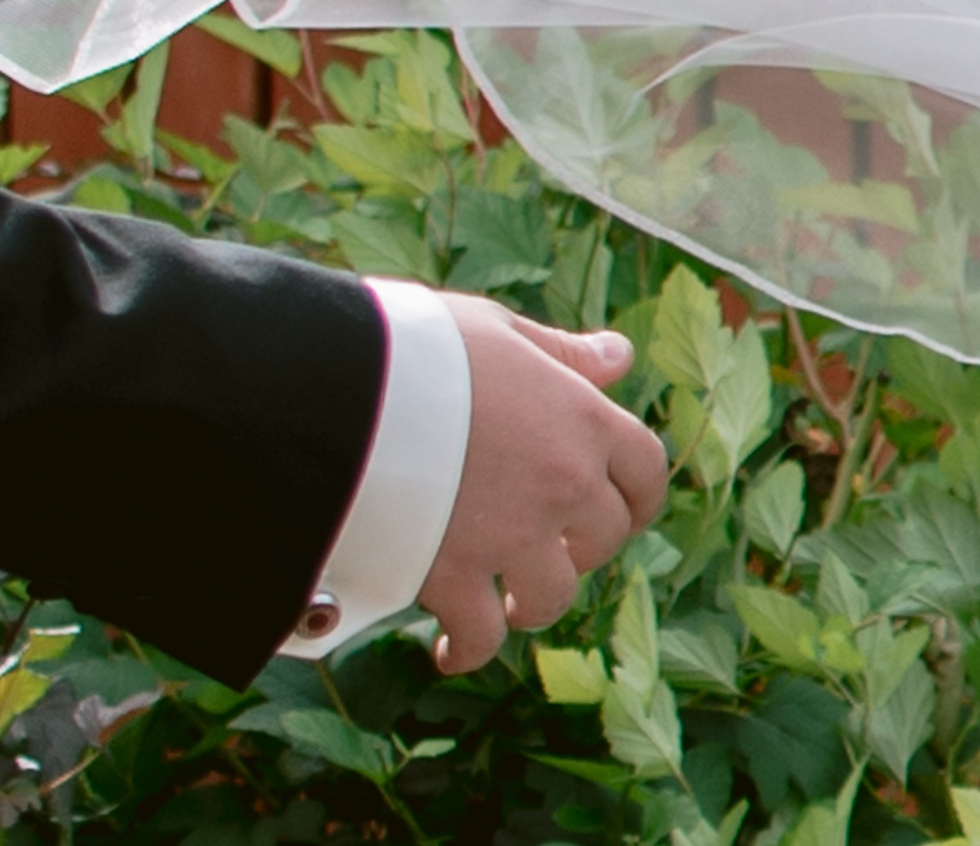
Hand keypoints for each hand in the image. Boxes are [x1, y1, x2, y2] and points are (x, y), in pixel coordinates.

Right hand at [417, 294, 665, 671]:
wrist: (333, 386)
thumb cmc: (413, 347)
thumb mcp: (496, 331)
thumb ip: (561, 353)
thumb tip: (618, 358)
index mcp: (581, 418)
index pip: (646, 470)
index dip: (638, 495)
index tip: (620, 507)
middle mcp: (562, 482)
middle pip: (605, 537)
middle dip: (580, 546)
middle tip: (545, 545)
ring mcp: (513, 534)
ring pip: (552, 595)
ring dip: (531, 600)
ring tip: (504, 597)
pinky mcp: (454, 575)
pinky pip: (480, 636)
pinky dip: (467, 649)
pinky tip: (450, 648)